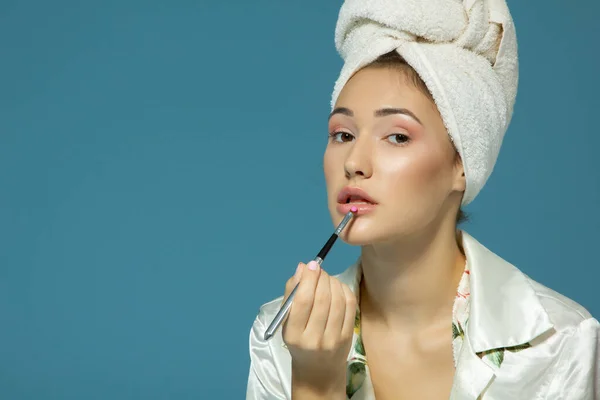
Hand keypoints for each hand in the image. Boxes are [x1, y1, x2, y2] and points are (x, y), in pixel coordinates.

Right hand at [281, 261, 356, 396]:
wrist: (318, 373)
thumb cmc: (299, 342)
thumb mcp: (287, 322)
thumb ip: (292, 293)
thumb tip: (302, 267)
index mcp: (294, 335)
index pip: (303, 301)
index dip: (308, 279)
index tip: (311, 265)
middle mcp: (314, 339)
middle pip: (322, 299)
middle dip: (322, 278)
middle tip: (319, 270)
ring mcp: (333, 339)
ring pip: (337, 301)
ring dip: (333, 282)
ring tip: (327, 278)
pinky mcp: (347, 337)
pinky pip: (349, 306)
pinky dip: (344, 290)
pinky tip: (337, 287)